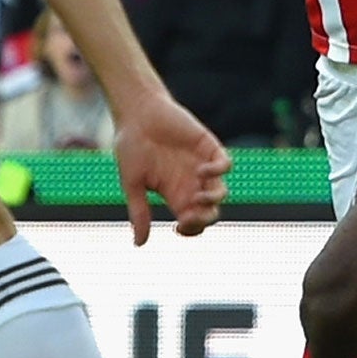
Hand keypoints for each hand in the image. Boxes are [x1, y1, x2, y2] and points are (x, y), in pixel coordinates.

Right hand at [112, 92, 231, 243]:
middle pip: (210, 211)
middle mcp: (191, 183)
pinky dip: (218, 172)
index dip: (191, 230)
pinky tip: (201, 170)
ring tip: (196, 196)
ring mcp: (201, 165)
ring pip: (220, 191)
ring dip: (213, 199)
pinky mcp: (208, 146)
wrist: (135, 113)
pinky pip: (225, 165)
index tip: (178, 227)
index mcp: (175, 195)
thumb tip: (139, 244)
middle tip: (190, 216)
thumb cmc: (130, 146)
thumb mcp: (132, 183)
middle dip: (205, 219)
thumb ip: (139, 212)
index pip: (194, 221)